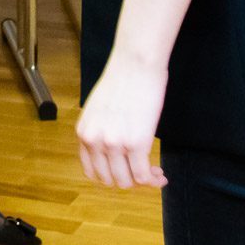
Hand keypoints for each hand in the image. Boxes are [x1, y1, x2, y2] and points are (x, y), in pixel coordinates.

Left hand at [74, 53, 167, 189]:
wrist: (135, 62)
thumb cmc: (122, 80)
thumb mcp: (99, 109)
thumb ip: (100, 131)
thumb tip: (113, 153)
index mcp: (83, 132)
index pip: (92, 172)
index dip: (112, 177)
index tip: (127, 173)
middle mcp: (94, 141)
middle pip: (110, 180)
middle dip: (129, 181)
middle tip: (145, 173)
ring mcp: (114, 143)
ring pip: (127, 182)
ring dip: (142, 182)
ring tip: (155, 174)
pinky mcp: (136, 142)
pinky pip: (143, 176)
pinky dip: (153, 180)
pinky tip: (160, 175)